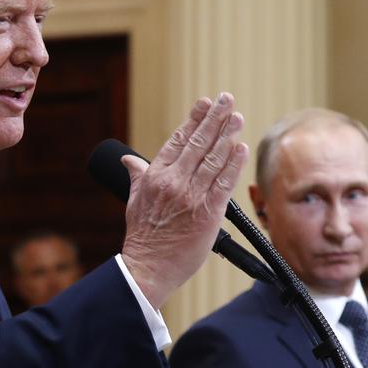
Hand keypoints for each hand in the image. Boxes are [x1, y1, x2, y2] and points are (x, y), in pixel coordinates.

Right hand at [120, 93, 247, 308]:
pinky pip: (224, 184)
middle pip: (198, 143)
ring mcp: (191, 197)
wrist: (149, 267)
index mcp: (155, 176)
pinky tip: (240, 148)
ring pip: (213, 159)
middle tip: (226, 99)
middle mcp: (173, 182)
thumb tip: (127, 160)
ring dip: (227, 136)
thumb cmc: (142, 235)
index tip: (204, 103)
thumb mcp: (133, 200)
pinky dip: (233, 164)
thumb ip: (136, 175)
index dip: (193, 119)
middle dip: (214, 119)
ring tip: (237, 117)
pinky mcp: (208, 213)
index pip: (177, 140)